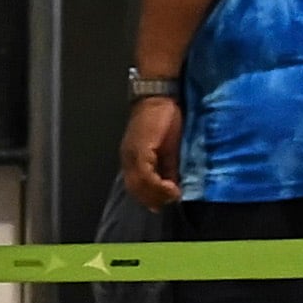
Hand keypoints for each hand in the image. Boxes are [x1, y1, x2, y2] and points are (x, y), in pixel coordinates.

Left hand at [119, 94, 184, 210]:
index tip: (162, 206)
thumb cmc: (164, 118)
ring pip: (139, 184)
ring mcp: (132, 154)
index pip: (136, 186)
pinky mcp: (140, 149)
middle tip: (169, 203)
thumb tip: (174, 187)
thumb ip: (169, 168)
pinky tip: (172, 188)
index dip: (149, 198)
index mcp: (132, 159)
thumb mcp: (168, 149)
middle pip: (136, 188)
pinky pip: (146, 174)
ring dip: (157, 195)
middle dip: (153, 199)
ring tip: (173, 196)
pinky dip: (158, 185)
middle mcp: (128, 159)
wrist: (159, 96)